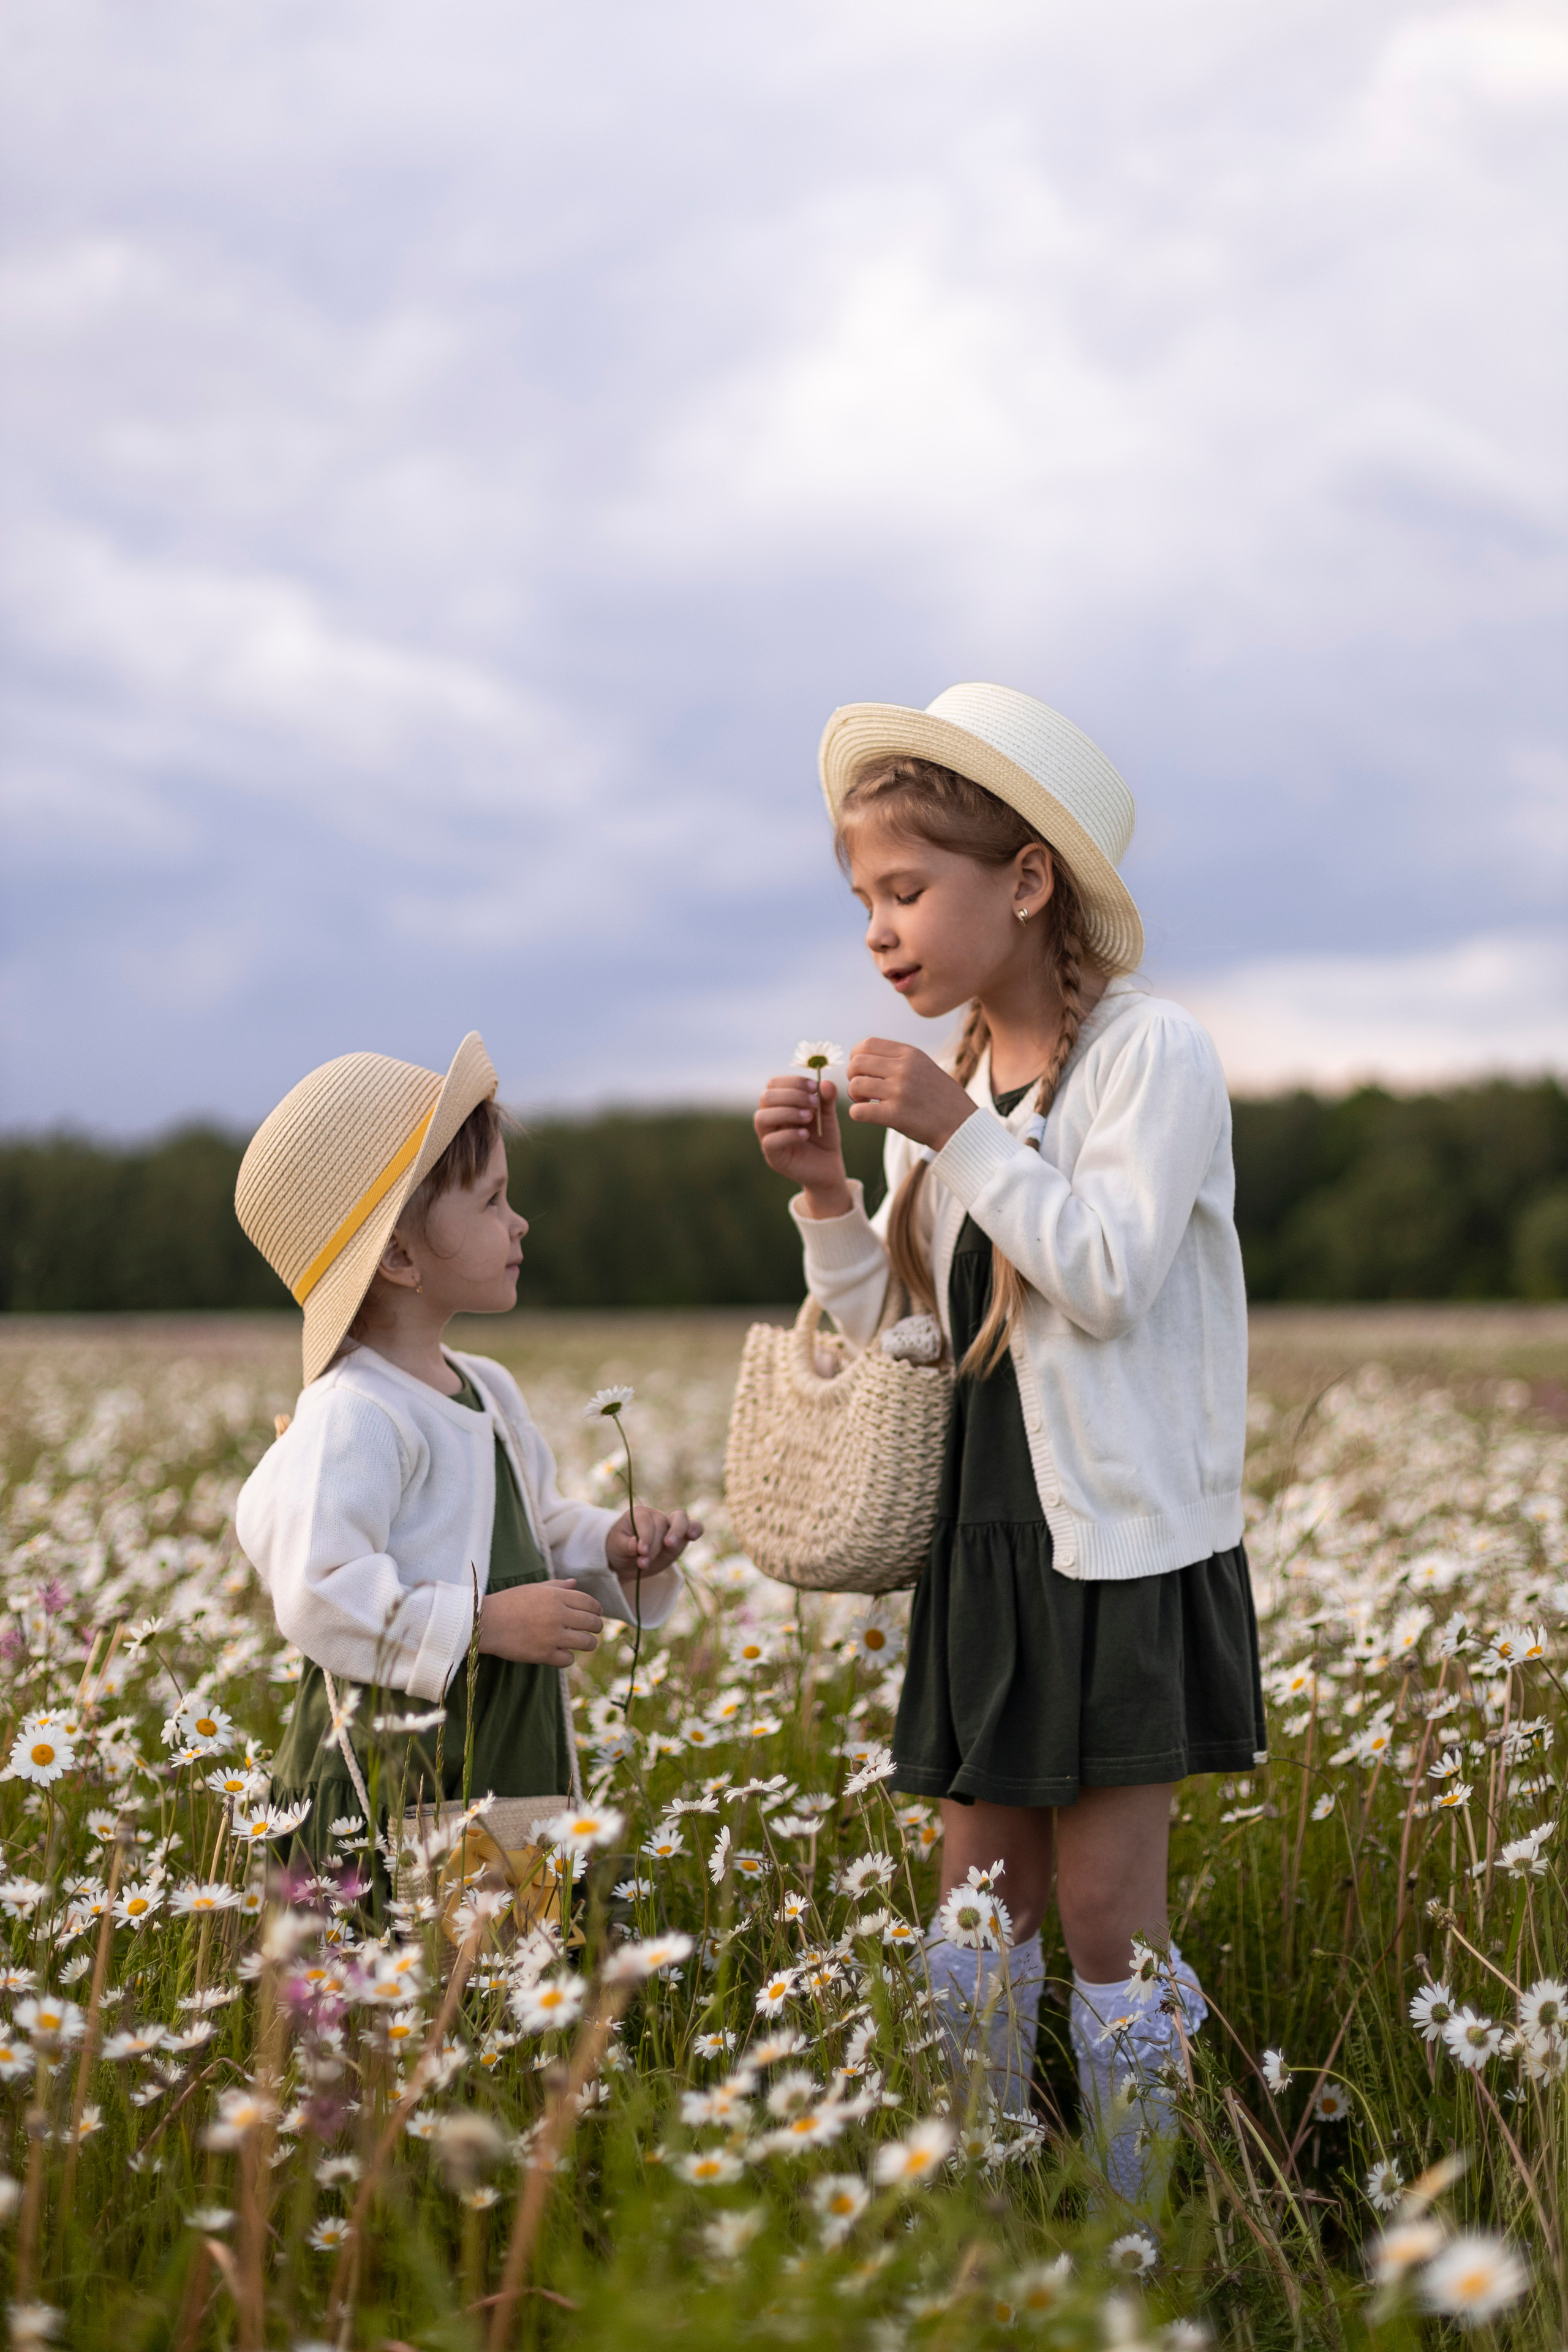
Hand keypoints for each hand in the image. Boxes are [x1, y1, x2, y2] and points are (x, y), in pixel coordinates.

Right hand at [477, 1578, 602, 1666]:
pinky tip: (562, 1654)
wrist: (485, 1622)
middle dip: (597, 1627)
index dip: (597, 1610)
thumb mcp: (533, 1589)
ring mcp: (552, 1636)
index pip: (590, 1603)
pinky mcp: (544, 1654)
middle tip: (594, 1630)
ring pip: (586, 1643)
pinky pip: (568, 1659)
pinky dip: (568, 1658)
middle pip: (592, 1623)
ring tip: (584, 1643)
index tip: (596, 1614)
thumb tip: (575, 1582)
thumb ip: (556, 1586)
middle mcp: (558, 1615)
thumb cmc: (508, 1603)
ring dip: (588, 1643)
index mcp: (556, 1596)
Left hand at [607, 1503, 703, 1586]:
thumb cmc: (620, 1549)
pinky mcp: (681, 1537)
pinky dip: (695, 1530)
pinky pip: (694, 1527)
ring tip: (670, 1545)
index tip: (641, 1552)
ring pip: (680, 1520)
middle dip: (655, 1543)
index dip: (645, 1536)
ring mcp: (670, 1525)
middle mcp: (656, 1516)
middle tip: (645, 1558)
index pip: (645, 1522)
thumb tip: (635, 1544)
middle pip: (661, 1524)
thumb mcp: (616, 1548)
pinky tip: (693, 1536)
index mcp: (639, 1515)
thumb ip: (625, 1546)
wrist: (629, 1560)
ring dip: (676, 1533)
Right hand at [754, 1074, 853, 1218]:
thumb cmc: (824, 1139)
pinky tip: (805, 1134)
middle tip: (814, 1103)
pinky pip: (770, 1141)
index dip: (793, 1081)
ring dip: (787, 1112)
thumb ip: (827, 1099)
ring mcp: (768, 1138)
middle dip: (792, 1096)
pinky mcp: (773, 1157)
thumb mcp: (828, 1115)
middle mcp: (770, 1120)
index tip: (814, 1087)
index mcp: (779, 1105)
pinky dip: (788, 1134)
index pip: (774, 1084)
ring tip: (809, 1117)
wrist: (829, 1169)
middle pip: (766, 1097)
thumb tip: (824, 1082)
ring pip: (761, 1118)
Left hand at [844, 1039, 975, 1151]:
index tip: (862, 1070)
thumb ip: (899, 1059)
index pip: (867, 1044)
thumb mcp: (925, 1066)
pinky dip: (857, 1114)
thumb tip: (864, 1057)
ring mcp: (899, 1091)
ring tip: (865, 1103)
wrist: (961, 1125)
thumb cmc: (941, 1098)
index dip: (856, 1057)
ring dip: (854, 1096)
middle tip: (862, 1089)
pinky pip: (858, 1111)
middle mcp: (904, 1069)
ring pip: (855, 1085)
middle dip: (852, 1077)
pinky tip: (867, 1115)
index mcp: (910, 1054)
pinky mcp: (895, 1115)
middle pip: (857, 1063)